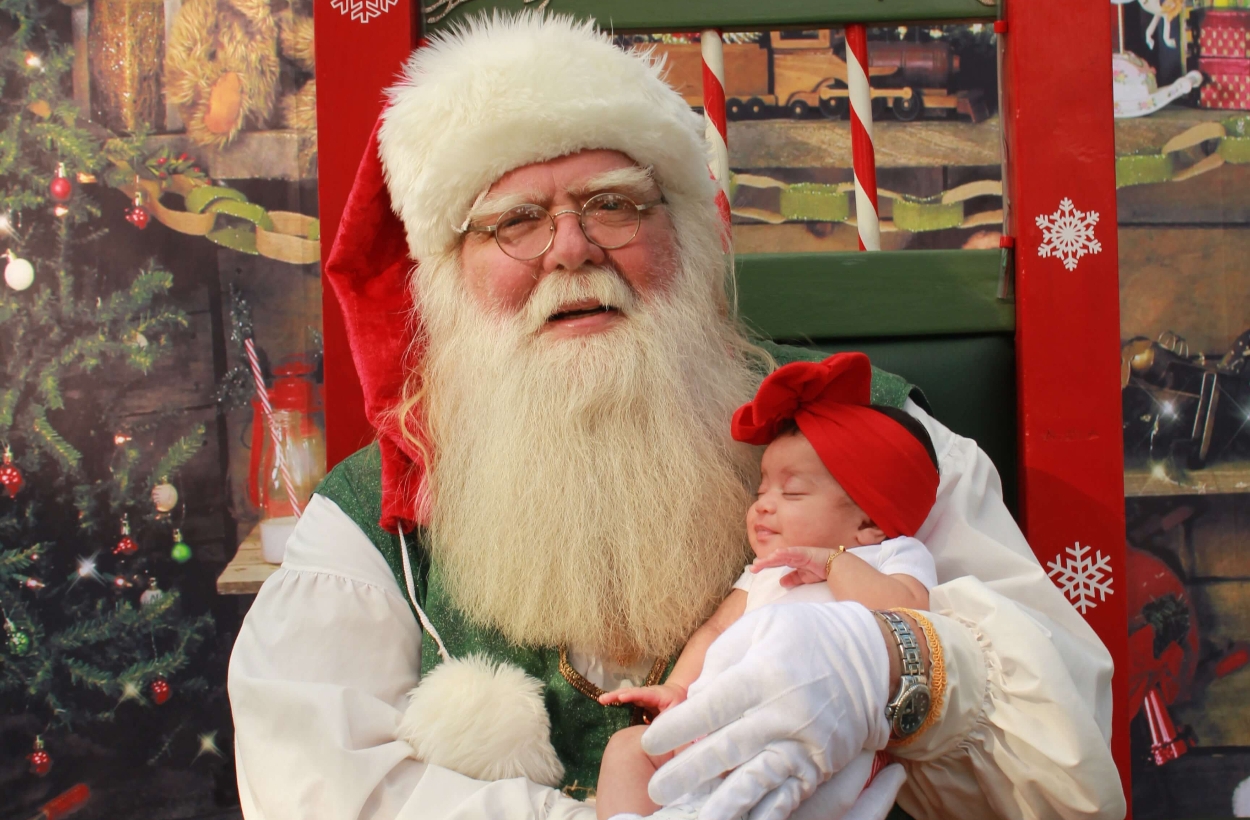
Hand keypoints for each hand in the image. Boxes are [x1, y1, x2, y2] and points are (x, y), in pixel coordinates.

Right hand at [599, 682, 688, 714]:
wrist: (681, 697)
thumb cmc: (680, 708)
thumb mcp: (675, 716)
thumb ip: (664, 723)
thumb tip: (654, 735)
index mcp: (659, 695)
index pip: (644, 694)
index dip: (632, 695)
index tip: (621, 697)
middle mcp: (648, 693)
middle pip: (632, 691)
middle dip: (618, 695)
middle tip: (604, 699)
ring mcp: (643, 695)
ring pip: (628, 694)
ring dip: (614, 697)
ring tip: (601, 700)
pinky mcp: (640, 700)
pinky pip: (628, 699)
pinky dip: (617, 701)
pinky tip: (606, 703)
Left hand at [640, 602, 891, 819]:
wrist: (873, 659)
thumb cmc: (805, 635)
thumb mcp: (761, 626)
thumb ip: (721, 659)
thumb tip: (692, 699)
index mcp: (765, 673)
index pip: (712, 705)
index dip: (678, 727)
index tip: (650, 742)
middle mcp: (784, 711)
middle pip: (731, 748)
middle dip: (691, 772)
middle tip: (659, 792)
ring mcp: (806, 742)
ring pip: (759, 780)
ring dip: (726, 803)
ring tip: (699, 819)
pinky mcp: (821, 764)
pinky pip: (789, 794)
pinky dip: (765, 812)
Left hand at [751, 546, 837, 586]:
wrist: (836, 566)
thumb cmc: (820, 570)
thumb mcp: (804, 577)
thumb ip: (793, 578)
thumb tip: (781, 582)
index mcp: (792, 561)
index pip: (775, 563)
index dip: (765, 565)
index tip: (754, 570)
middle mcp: (793, 555)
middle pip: (775, 558)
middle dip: (764, 563)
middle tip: (752, 568)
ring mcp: (798, 553)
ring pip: (781, 555)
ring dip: (770, 559)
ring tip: (760, 563)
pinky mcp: (805, 552)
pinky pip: (793, 552)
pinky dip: (784, 553)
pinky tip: (776, 554)